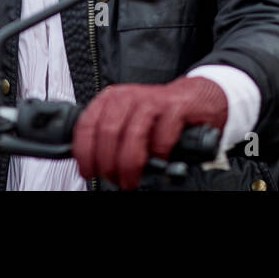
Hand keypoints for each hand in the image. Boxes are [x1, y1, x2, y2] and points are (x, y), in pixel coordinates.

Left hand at [72, 77, 227, 189]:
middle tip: (114, 180)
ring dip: (129, 164)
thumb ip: (108, 137)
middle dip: (108, 163)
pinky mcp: (175, 108)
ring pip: (133, 134)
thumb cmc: (157, 116)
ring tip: (131, 180)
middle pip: (108, 132)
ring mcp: (152, 100)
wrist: (193, 98)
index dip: (85, 153)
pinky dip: (158, 155)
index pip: (87, 125)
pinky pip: (162, 136)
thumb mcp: (126, 120)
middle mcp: (128, 96)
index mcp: (110, 100)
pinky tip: (159, 162)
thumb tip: (92, 164)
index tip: (88, 171)